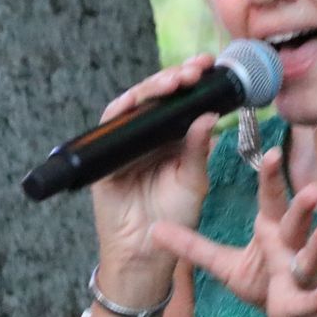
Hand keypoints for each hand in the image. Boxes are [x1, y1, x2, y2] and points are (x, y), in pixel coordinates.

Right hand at [89, 55, 219, 290]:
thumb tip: (210, 116)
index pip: (182, 99)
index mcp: (174, 136)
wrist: (147, 250)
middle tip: (194, 69)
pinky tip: (137, 99)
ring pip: (136, 103)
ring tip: (174, 81)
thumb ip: (199, 150)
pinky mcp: (105, 154)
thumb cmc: (174, 216)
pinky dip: (122, 110)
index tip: (210, 66)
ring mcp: (126, 141)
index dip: (194, 81)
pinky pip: (109, 124)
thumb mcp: (194, 180)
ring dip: (153, 88)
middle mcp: (150, 134)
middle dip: (176, 77)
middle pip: (159, 95)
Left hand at [148, 147, 316, 316]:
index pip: (272, 199)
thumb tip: (154, 228)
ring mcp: (303, 274)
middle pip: (296, 221)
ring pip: (312, 255)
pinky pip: (313, 298)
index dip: (271, 176)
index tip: (271, 152)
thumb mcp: (225, 264)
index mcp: (272, 231)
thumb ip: (194, 247)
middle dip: (302, 205)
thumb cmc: (265, 285)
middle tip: (312, 187)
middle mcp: (291, 247)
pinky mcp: (307, 302)